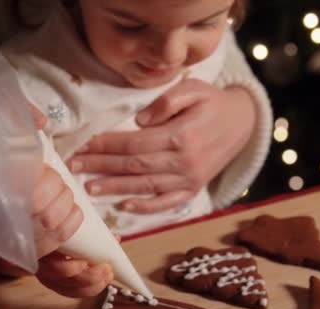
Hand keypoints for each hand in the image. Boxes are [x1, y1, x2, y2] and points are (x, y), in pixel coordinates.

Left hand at [66, 79, 256, 213]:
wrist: (244, 123)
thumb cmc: (213, 103)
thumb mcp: (194, 90)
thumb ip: (167, 101)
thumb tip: (139, 120)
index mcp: (181, 136)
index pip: (134, 143)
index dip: (107, 145)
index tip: (84, 145)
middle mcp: (184, 161)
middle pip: (134, 166)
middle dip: (101, 166)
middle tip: (75, 167)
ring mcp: (189, 179)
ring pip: (145, 186)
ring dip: (115, 188)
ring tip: (90, 188)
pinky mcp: (194, 189)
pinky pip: (167, 202)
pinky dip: (146, 207)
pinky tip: (124, 206)